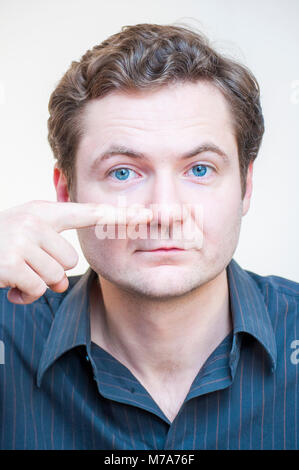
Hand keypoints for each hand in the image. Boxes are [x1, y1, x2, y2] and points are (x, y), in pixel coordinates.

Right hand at [0, 200, 151, 304]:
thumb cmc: (0, 245)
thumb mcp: (26, 233)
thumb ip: (52, 244)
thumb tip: (66, 280)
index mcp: (43, 212)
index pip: (88, 213)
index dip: (119, 215)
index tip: (147, 215)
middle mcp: (34, 220)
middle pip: (70, 260)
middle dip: (51, 270)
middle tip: (27, 263)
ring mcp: (21, 239)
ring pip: (55, 277)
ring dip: (38, 283)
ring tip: (17, 271)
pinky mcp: (11, 262)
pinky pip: (37, 288)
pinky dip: (25, 294)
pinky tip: (9, 284)